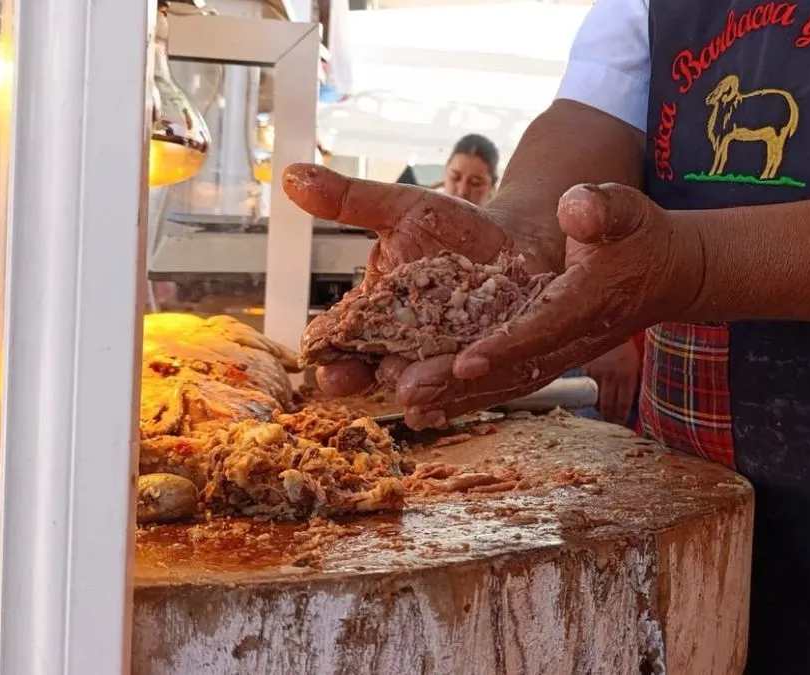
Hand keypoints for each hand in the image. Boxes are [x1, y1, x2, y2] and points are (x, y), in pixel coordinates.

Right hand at [281, 163, 556, 397]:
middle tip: (377, 371)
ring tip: (415, 386)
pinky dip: (462, 392)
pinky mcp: (481, 369)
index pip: (338, 342)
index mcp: (372, 316)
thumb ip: (349, 201)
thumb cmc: (453, 226)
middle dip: (372, 376)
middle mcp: (401, 346)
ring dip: (419, 387)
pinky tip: (458, 388)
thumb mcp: (401, 208)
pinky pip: (468, 387)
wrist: (517, 239)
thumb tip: (291, 176)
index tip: (320, 356)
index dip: (327, 353)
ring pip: (422, 385)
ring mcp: (440, 361)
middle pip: (376, 373)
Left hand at [394, 183, 703, 426]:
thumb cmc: (639, 235)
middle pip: (514, 368)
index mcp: (590, 301)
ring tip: (406, 401)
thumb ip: (602, 208)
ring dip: (458, 396)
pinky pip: (507, 383)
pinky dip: (469, 397)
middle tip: (409, 390)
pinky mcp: (548, 356)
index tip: (465, 360)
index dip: (507, 346)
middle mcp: (573, 338)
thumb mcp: (627, 209)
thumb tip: (574, 208)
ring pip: (506, 383)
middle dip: (462, 383)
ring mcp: (560, 353)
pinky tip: (429, 407)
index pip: (545, 327)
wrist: (664, 273)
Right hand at [583, 339, 640, 424]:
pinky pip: (586, 387)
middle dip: (609, 416)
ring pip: (595, 398)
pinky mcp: (586, 369)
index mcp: (627, 376)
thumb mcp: (636, 363)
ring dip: (598, 408)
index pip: (624, 404)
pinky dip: (588, 393)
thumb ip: (635, 381)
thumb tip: (635, 400)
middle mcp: (611, 376)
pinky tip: (591, 397)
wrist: (610, 327)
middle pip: (608, 405)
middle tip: (609, 421)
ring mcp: (597, 373)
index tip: (621, 421)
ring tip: (601, 412)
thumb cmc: (626, 347)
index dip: (621, 416)